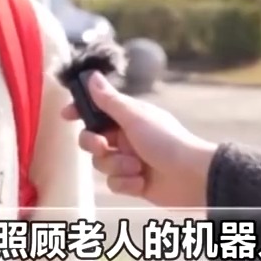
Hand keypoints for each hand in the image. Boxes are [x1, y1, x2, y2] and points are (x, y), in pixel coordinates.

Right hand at [61, 73, 217, 208]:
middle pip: (93, 140)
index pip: (97, 110)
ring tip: (137, 168)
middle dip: (96, 145)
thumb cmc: (167, 141)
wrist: (193, 178)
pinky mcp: (134, 182)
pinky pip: (115, 184)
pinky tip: (142, 182)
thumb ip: (109, 100)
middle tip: (104, 146)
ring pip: (102, 164)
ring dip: (117, 167)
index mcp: (128, 117)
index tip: (66, 115)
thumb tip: (92, 75)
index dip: (80, 111)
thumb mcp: (135, 118)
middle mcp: (127, 137)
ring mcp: (130, 160)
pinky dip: (126, 184)